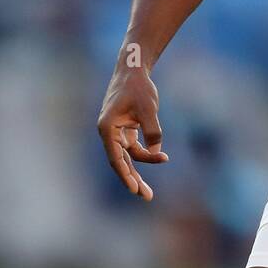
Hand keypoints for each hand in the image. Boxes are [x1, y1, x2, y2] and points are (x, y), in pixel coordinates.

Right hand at [97, 65, 168, 200]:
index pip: (116, 158)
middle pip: (121, 162)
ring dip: (139, 171)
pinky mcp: (126, 129)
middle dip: (133, 180)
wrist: (134, 70)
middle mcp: (109, 133)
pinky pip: (135, 148)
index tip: (134, 190)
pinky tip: (161, 157)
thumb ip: (152, 130)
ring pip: (128, 157)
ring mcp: (117, 132)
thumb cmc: (138, 88)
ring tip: (149, 192)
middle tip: (146, 197)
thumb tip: (155, 150)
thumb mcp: (148, 109)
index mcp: (107, 128)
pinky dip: (146, 154)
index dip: (125, 175)